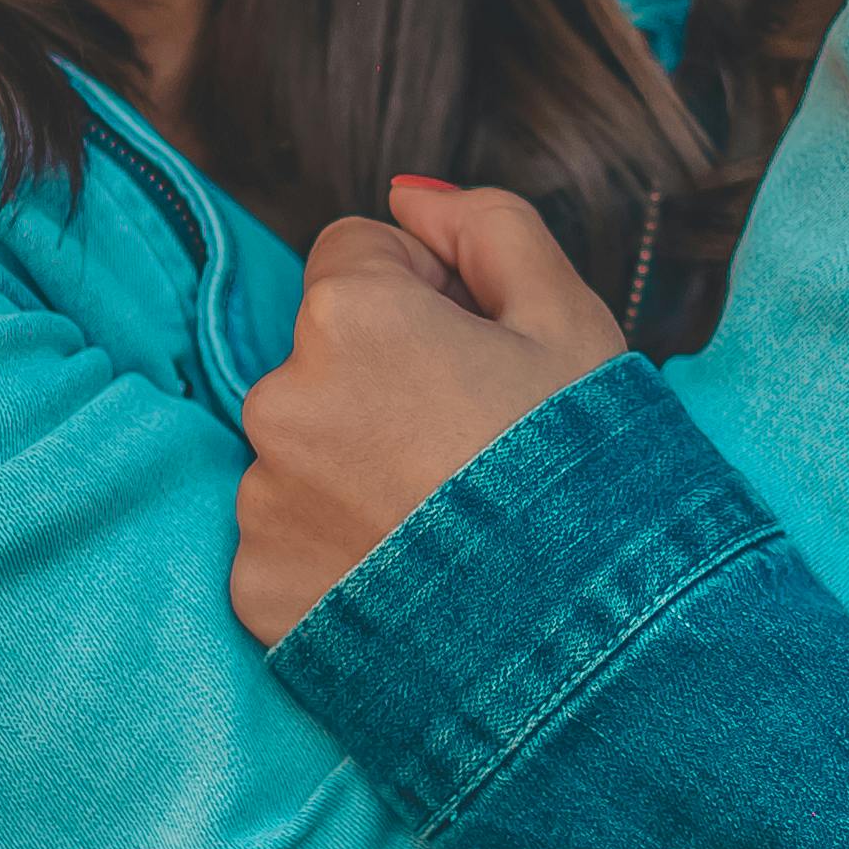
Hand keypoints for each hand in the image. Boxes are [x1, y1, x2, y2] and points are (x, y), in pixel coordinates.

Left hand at [232, 185, 625, 645]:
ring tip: (450, 527)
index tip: (480, 358)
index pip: (358, 256)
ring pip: (305, 450)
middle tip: (474, 451)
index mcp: (350, 315)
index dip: (429, 297)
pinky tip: (413, 579)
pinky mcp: (255, 588)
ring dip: (357, 469)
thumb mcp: (572, 323)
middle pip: (326, 357)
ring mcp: (261, 501)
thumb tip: (408, 197)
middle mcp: (280, 399)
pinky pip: (289, 540)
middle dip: (386, 383)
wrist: (593, 652)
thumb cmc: (593, 476)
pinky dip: (337, 554)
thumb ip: (489, 227)